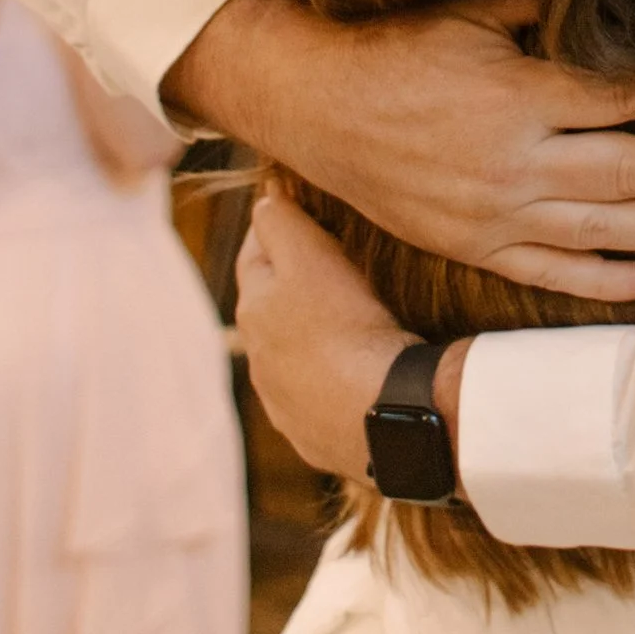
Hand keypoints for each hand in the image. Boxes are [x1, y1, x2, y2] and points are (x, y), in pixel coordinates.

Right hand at [168, 0, 634, 302]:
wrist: (312, 103)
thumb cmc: (393, 45)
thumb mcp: (467, 8)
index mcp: (520, 97)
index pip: (625, 103)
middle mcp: (514, 163)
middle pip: (630, 171)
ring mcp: (493, 214)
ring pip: (601, 231)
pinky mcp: (470, 246)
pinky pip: (547, 273)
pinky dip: (600, 283)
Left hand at [236, 188, 409, 483]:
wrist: (381, 411)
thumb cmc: (347, 324)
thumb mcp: (311, 256)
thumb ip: (282, 221)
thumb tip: (265, 198)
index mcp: (252, 311)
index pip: (253, 256)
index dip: (275, 229)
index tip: (298, 211)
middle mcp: (259, 360)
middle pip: (270, 308)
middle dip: (291, 285)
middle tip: (329, 264)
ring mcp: (284, 403)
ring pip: (292, 357)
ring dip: (310, 338)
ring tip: (348, 322)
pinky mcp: (314, 435)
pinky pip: (319, 399)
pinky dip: (331, 382)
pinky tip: (357, 375)